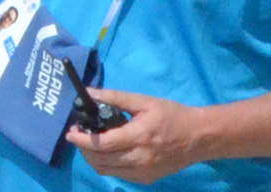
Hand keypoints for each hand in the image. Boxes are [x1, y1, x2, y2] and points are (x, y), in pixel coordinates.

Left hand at [67, 90, 201, 180]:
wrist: (199, 137)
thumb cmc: (171, 115)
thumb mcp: (144, 101)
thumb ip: (115, 97)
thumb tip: (89, 92)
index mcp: (139, 136)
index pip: (103, 144)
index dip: (82, 139)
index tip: (70, 132)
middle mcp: (141, 158)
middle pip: (101, 160)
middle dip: (83, 148)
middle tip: (77, 134)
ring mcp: (145, 172)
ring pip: (107, 170)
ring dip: (92, 158)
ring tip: (88, 143)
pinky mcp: (148, 179)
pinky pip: (119, 175)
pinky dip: (107, 166)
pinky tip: (106, 153)